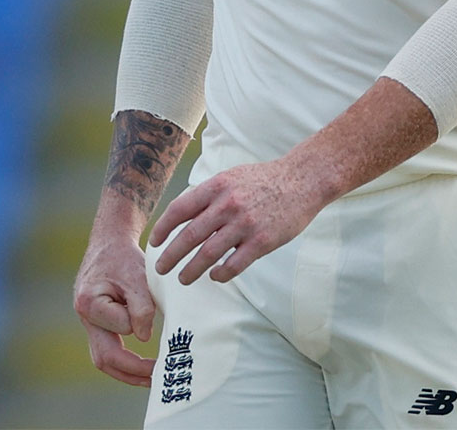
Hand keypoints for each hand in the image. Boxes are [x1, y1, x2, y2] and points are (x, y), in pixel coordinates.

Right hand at [73, 228, 156, 386]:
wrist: (109, 243)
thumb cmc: (123, 258)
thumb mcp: (137, 277)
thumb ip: (142, 308)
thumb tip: (144, 338)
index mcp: (89, 302)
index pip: (121, 326)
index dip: (139, 322)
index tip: (152, 312)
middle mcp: (83, 315)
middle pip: (103, 357)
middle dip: (132, 371)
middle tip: (158, 377)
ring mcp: (88, 322)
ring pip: (103, 359)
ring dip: (127, 372)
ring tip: (151, 379)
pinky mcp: (96, 323)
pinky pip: (107, 350)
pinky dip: (124, 361)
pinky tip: (142, 366)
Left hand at [150, 158, 324, 284]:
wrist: (302, 180)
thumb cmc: (263, 179)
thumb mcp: (230, 176)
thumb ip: (208, 194)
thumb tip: (183, 213)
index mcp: (215, 186)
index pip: (179, 209)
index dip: (163, 228)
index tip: (155, 242)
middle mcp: (227, 205)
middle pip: (190, 235)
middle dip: (171, 255)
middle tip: (160, 268)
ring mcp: (244, 224)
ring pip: (209, 254)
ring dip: (192, 270)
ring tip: (183, 279)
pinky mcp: (262, 241)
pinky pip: (235, 264)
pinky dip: (221, 274)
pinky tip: (215, 277)